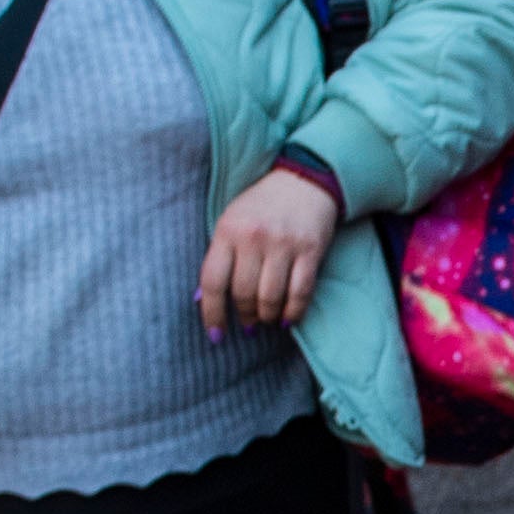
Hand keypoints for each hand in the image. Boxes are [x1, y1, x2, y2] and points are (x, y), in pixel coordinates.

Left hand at [197, 167, 341, 333]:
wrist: (303, 179)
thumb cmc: (261, 206)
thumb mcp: (231, 222)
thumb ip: (219, 258)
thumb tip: (203, 300)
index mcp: (228, 231)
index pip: (213, 282)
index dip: (212, 314)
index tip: (217, 334)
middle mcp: (254, 237)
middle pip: (244, 294)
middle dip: (245, 316)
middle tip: (248, 324)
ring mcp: (283, 244)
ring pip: (271, 297)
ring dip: (267, 316)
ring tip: (267, 320)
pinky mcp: (310, 250)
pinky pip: (300, 292)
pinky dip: (293, 312)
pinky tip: (288, 319)